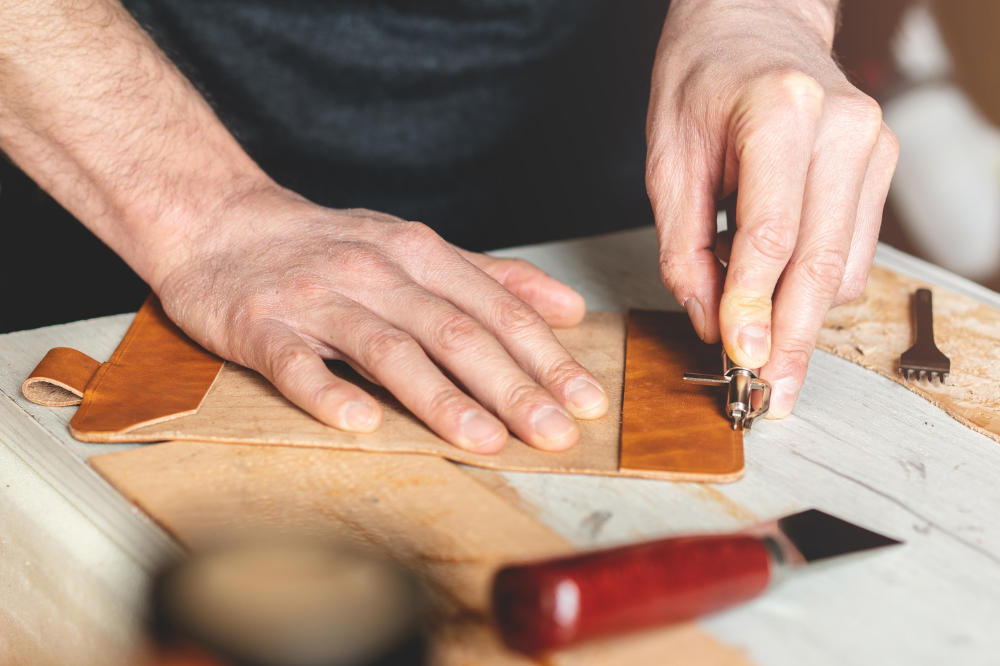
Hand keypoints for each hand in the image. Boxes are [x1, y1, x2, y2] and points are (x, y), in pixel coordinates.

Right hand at [156, 188, 609, 452]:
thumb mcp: (414, 247)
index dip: (545, 356)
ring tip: (485, 440)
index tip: (586, 401)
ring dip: (439, 397)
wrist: (219, 223)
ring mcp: (316, 298)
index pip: (496, 309)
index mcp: (418, 253)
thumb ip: (492, 277)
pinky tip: (361, 423)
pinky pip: (295, 363)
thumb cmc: (327, 245)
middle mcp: (374, 271)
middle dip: (511, 386)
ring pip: (387, 348)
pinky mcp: (261, 326)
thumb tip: (568, 307)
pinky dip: (328, 391)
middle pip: (454, 332)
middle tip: (554, 433)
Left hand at [646, 0, 898, 416]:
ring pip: (844, 270)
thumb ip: (682, 244)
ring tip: (758, 349)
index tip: (740, 360)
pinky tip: (777, 296)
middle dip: (789, 341)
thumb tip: (710, 320)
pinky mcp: (879, 167)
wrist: (755, 22)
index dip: (755, 306)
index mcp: (781, 115)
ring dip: (801, 321)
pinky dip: (814, 289)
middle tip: (767, 397)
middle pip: (820, 264)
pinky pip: (853, 254)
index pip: (773, 234)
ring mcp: (872, 148)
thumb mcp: (666, 157)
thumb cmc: (702, 79)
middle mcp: (843, 130)